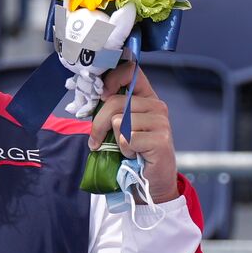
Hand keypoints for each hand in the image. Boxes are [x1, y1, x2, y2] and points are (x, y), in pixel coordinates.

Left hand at [88, 60, 179, 202]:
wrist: (151, 181)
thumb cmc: (134, 152)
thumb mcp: (120, 126)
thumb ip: (111, 109)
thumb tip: (90, 97)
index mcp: (147, 98)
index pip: (131, 71)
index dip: (111, 79)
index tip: (101, 95)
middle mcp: (157, 106)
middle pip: (116, 102)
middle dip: (99, 123)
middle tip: (96, 141)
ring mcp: (161, 123)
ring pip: (120, 121)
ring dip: (117, 141)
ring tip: (128, 148)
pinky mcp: (161, 140)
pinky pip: (127, 138)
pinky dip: (125, 150)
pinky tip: (136, 154)